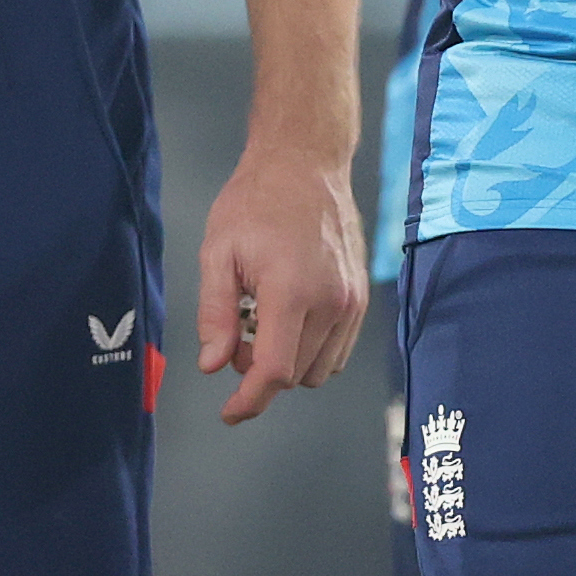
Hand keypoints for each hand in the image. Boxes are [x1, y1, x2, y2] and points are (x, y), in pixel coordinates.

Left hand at [196, 135, 366, 423]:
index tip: (230, 412)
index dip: (249, 401)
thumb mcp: (218, 253)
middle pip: (295, 375)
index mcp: (291, 292)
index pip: (275, 372)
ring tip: (263, 322)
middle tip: (237, 338)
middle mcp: (330, 303)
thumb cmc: (257, 200)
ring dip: (288, 362)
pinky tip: (289, 318)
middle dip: (260, 373)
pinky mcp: (361, 298)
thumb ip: (216, 314)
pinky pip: (338, 350)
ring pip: (319, 369)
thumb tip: (214, 365)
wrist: (306, 163)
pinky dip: (311, 350)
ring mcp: (352, 301)